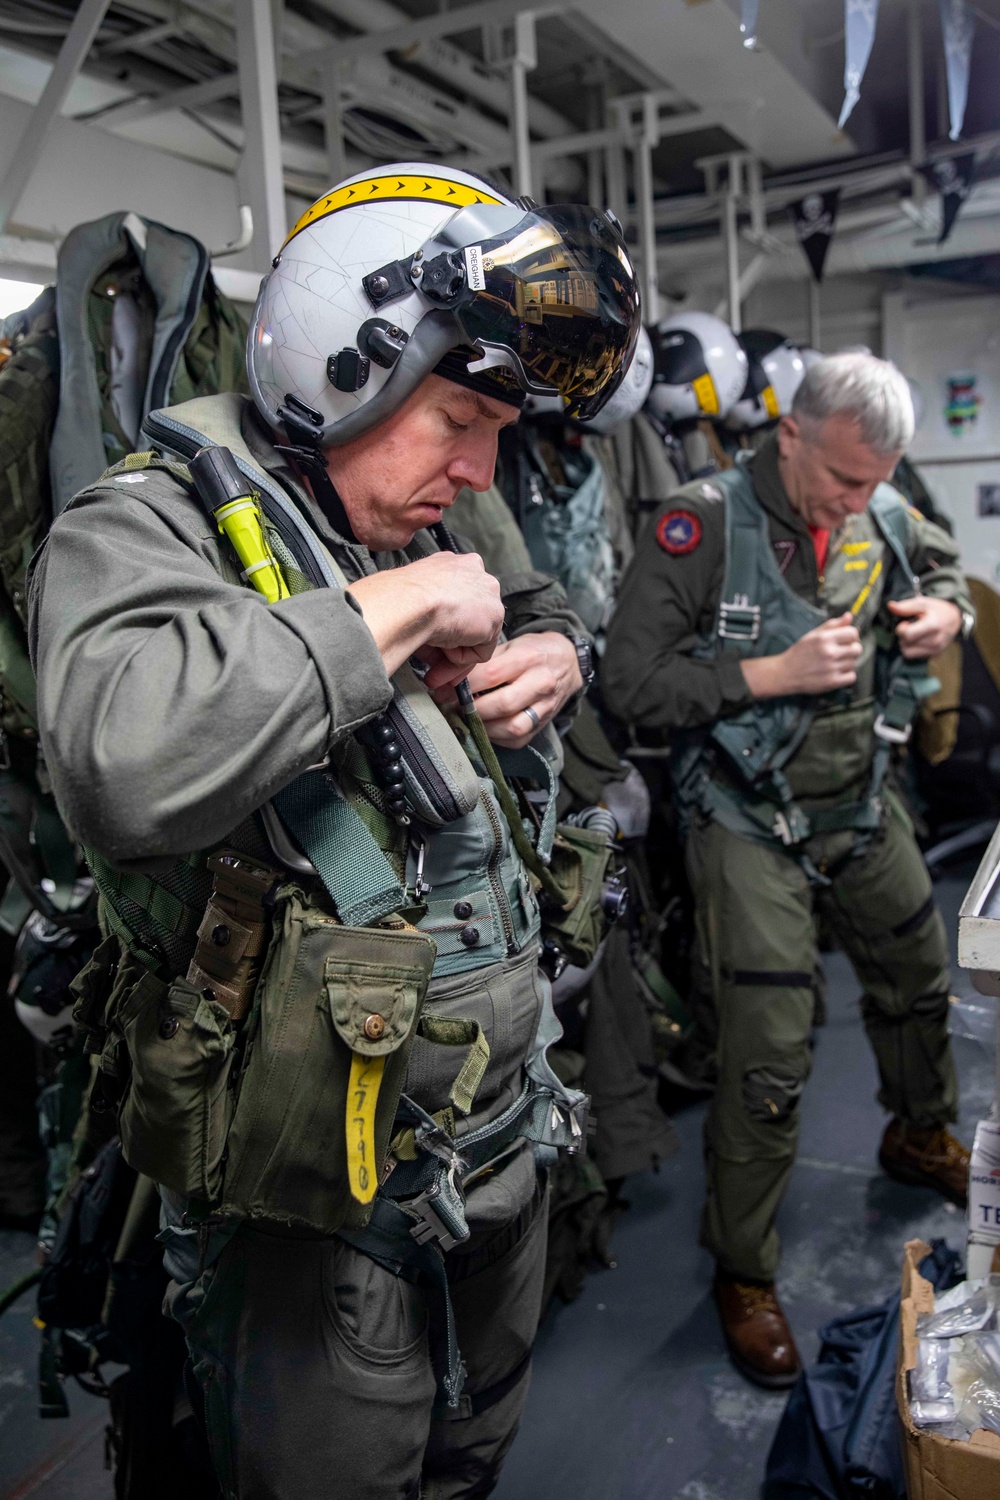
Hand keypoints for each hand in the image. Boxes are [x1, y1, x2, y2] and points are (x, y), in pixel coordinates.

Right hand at [347, 553, 503, 678]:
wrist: (408, 600)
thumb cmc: (399, 598)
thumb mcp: (413, 599)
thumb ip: (429, 612)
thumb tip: (428, 638)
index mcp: (452, 564)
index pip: (457, 599)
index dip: (444, 625)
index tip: (430, 641)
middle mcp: (474, 573)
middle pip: (468, 619)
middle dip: (451, 647)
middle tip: (433, 668)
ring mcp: (488, 593)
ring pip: (474, 636)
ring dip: (454, 658)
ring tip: (433, 674)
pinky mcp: (494, 616)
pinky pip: (481, 650)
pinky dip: (462, 658)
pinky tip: (444, 649)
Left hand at [427, 632, 582, 747]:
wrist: (567, 663)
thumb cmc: (534, 652)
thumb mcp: (512, 645)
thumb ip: (485, 661)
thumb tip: (451, 678)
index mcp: (529, 658)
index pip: (492, 674)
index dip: (465, 684)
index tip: (445, 688)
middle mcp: (541, 683)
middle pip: (502, 704)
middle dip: (472, 708)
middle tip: (453, 706)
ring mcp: (545, 707)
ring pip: (512, 727)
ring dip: (484, 727)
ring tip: (468, 719)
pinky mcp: (543, 725)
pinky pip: (517, 739)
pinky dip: (496, 737)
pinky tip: (485, 727)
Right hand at [741, 613, 861, 698]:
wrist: (785, 673)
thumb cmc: (800, 653)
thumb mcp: (813, 635)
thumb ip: (832, 625)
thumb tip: (849, 617)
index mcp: (824, 638)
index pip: (853, 633)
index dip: (851, 636)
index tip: (846, 640)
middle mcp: (829, 653)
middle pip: (857, 649)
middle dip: (851, 649)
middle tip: (841, 652)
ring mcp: (831, 668)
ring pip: (854, 663)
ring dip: (848, 663)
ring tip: (835, 663)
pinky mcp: (832, 682)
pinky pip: (852, 677)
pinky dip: (847, 675)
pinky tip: (837, 672)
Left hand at [887, 596, 962, 658]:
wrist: (954, 619)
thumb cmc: (937, 610)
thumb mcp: (922, 603)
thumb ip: (906, 606)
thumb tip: (890, 605)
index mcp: (933, 626)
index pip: (907, 635)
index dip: (901, 629)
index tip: (906, 623)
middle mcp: (935, 641)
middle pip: (905, 645)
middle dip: (903, 636)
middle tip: (911, 627)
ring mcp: (936, 650)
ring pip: (907, 653)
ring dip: (906, 643)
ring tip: (914, 634)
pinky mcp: (935, 655)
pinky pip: (914, 656)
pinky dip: (912, 649)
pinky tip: (918, 640)